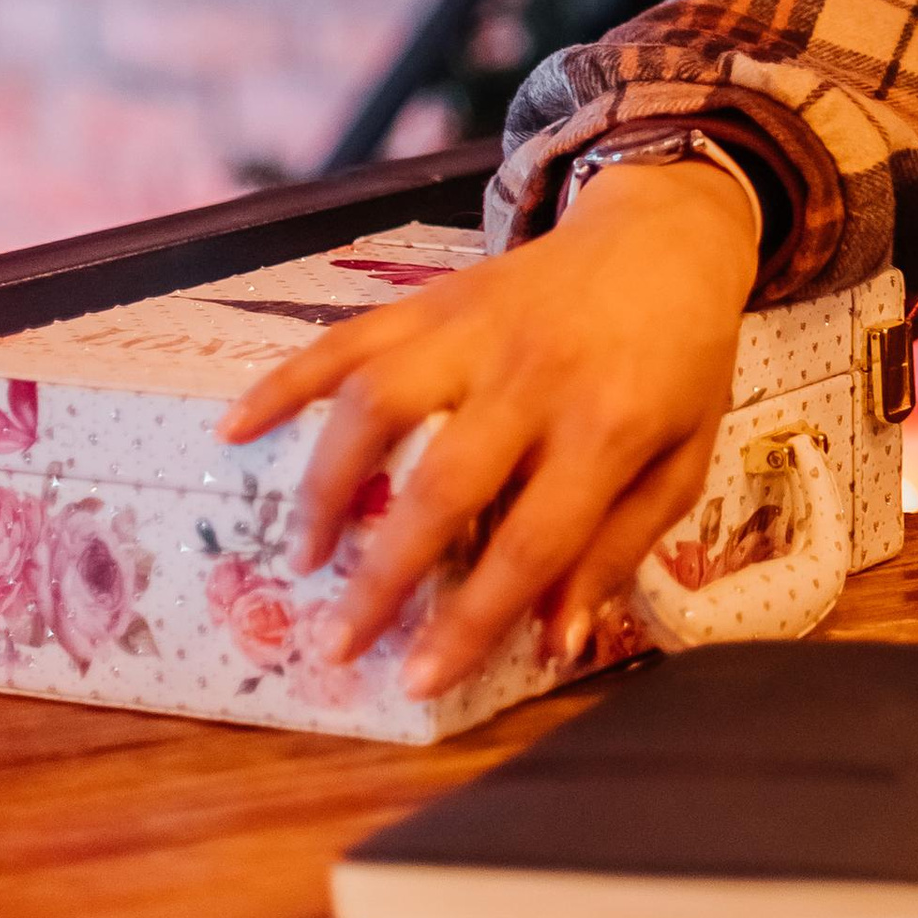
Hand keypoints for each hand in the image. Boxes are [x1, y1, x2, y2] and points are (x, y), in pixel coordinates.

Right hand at [216, 159, 761, 694]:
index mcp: (608, 426)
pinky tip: (237, 429)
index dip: (472, 620)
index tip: (418, 681)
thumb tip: (553, 642)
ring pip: (380, 402)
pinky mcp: (436, 296)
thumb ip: (617, 549)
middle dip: (382, 575)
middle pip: (442, 484)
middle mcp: (535, 376)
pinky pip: (349, 336)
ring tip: (301, 554)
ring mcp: (478, 329)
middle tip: (337, 643)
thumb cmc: (679, 361)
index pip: (531, 542)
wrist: (666, 236)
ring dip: (327, 483)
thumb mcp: (681, 461)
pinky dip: (287, 380)